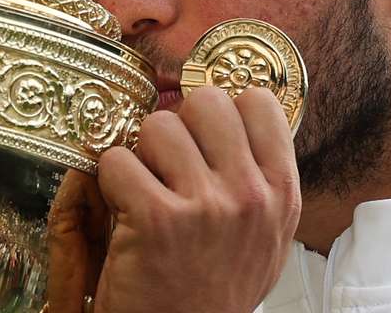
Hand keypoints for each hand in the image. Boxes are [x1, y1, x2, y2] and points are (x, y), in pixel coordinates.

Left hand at [47, 86, 300, 312]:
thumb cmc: (214, 289)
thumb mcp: (261, 233)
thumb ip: (253, 174)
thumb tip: (231, 111)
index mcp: (281, 192)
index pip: (257, 101)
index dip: (220, 110)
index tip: (202, 133)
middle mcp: (251, 195)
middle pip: (204, 101)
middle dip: (177, 124)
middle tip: (167, 163)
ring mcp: (206, 205)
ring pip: (156, 125)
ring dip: (141, 154)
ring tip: (145, 191)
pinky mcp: (157, 217)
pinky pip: (116, 160)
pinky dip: (108, 182)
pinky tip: (123, 212)